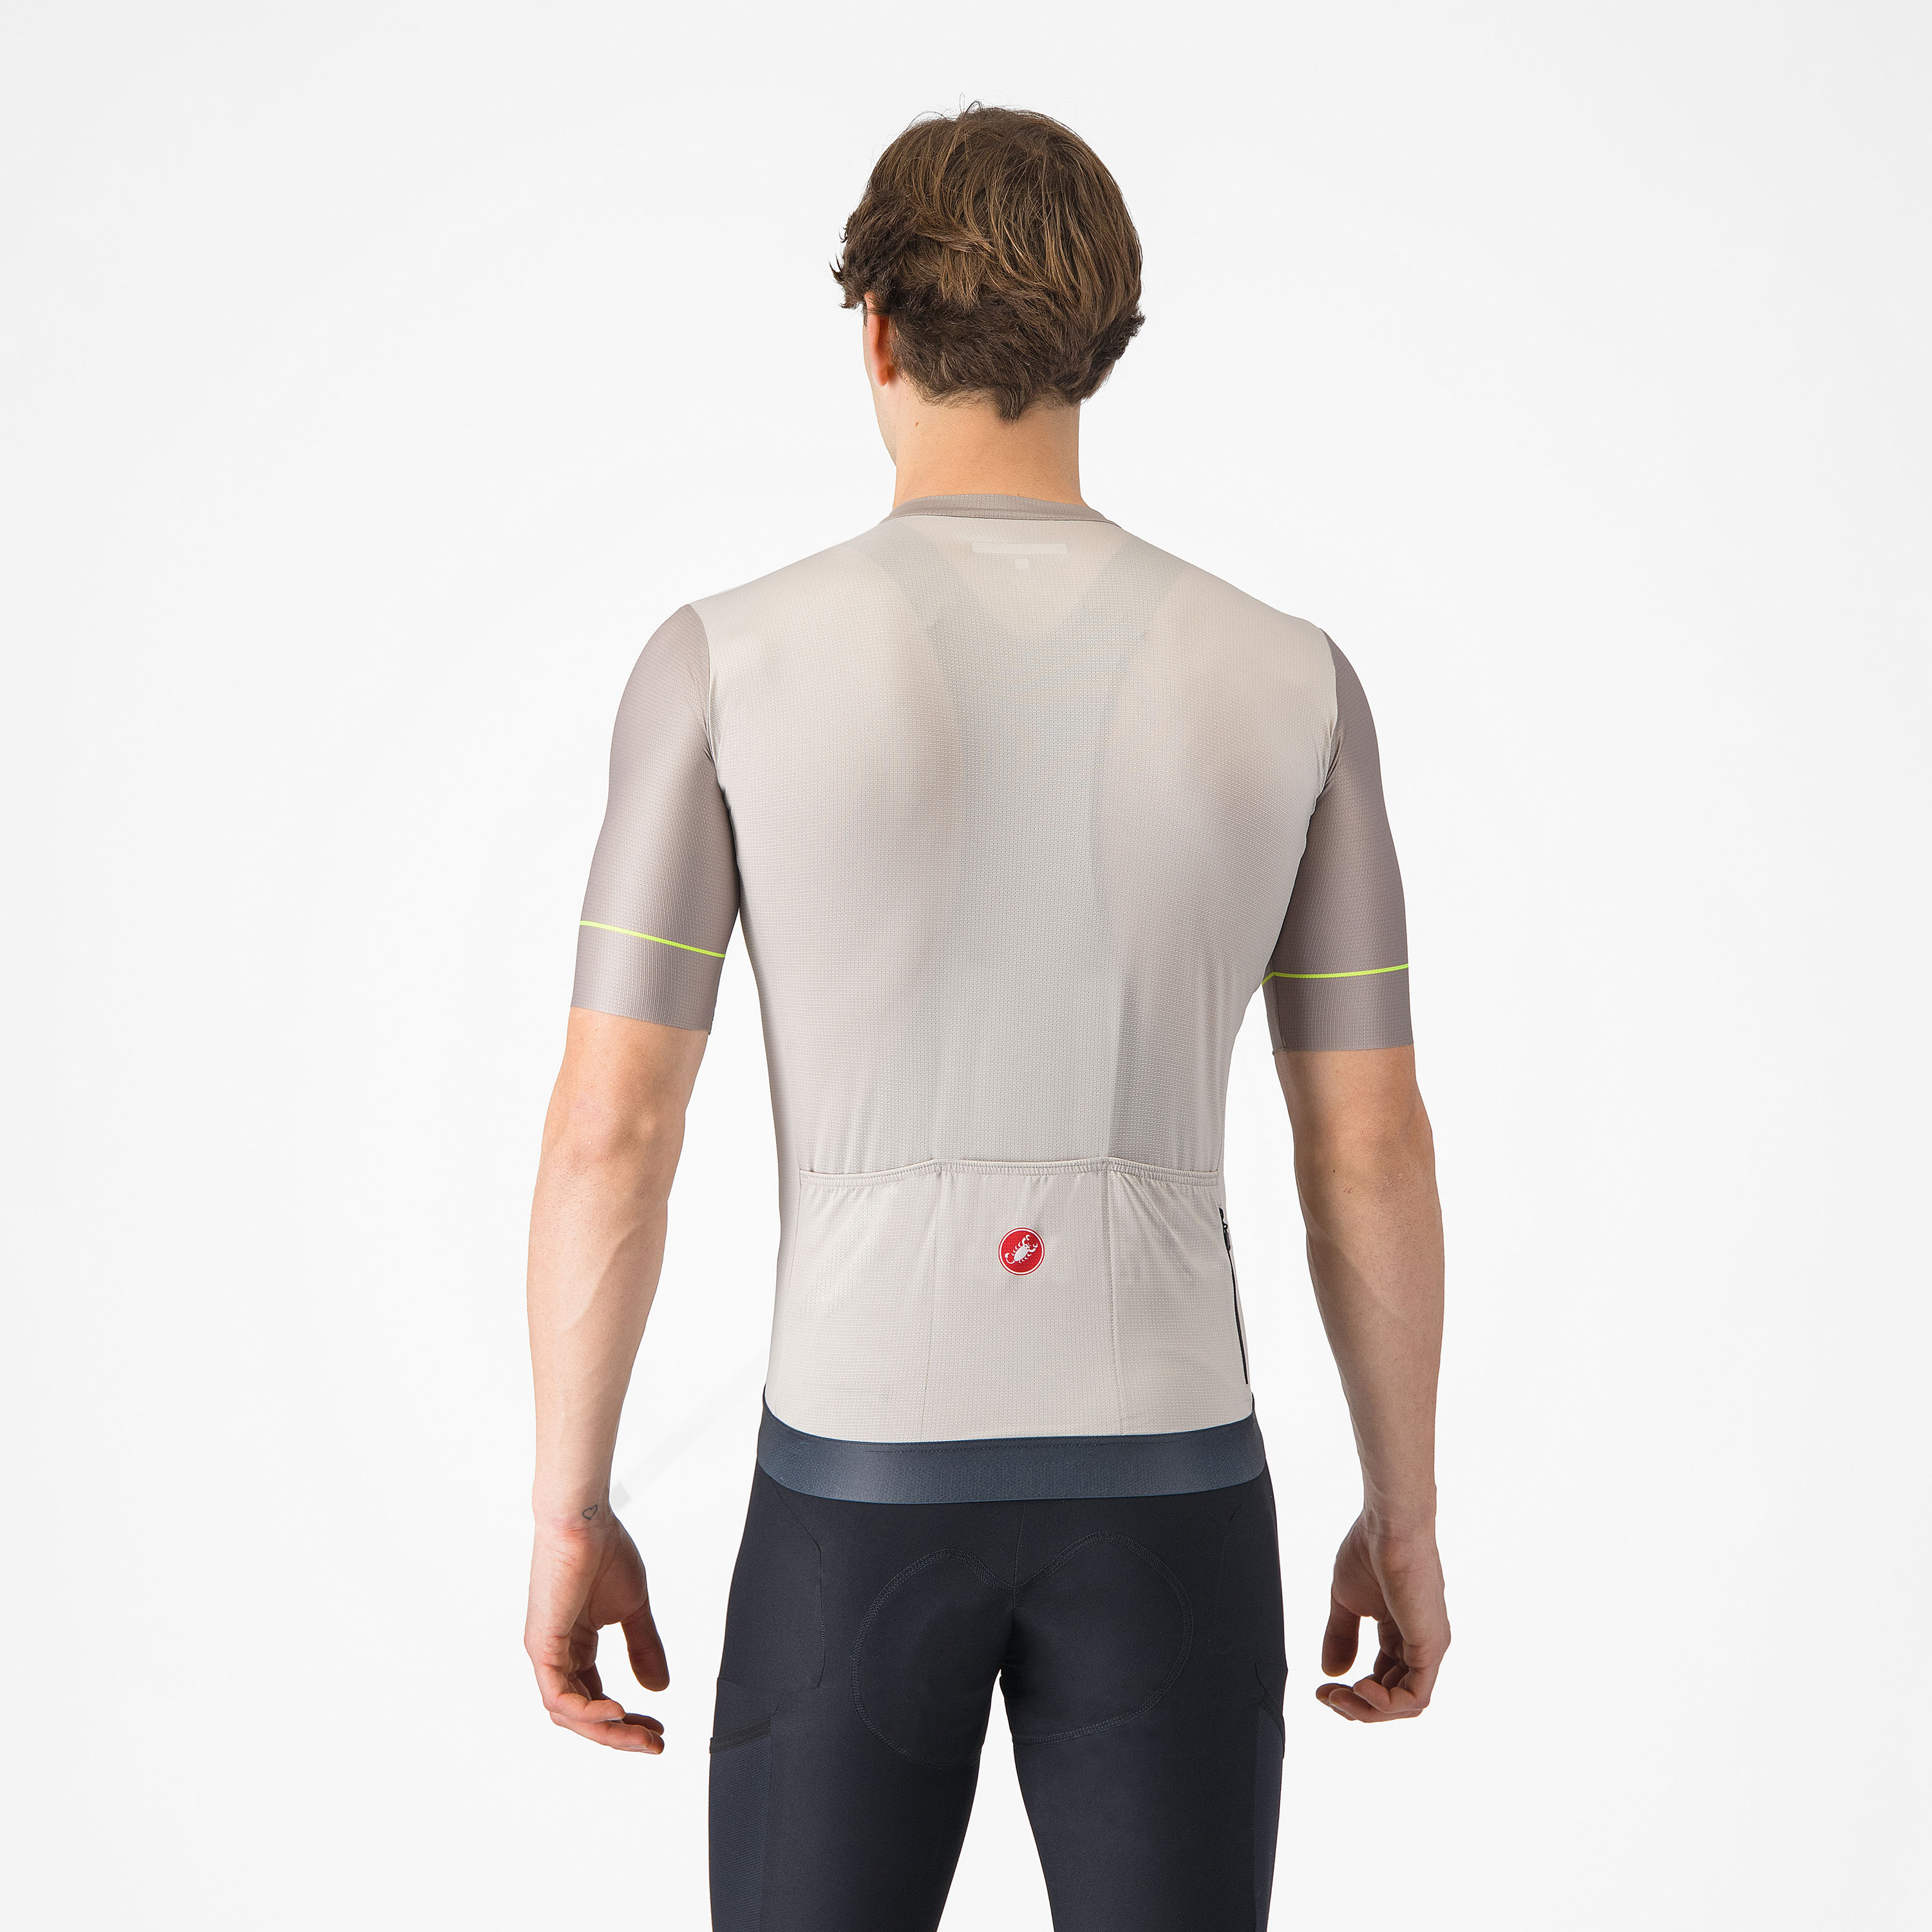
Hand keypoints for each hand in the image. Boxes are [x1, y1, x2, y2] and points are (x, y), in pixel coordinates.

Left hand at [524, 1507, 669, 1751]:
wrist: (584, 1520)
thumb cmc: (604, 1551)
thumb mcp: (632, 1609)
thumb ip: (644, 1648)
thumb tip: (658, 1688)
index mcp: (576, 1646)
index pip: (596, 1698)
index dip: (626, 1720)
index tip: (658, 1727)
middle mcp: (557, 1655)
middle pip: (584, 1714)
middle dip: (621, 1735)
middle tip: (654, 1743)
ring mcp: (547, 1653)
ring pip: (571, 1714)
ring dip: (608, 1731)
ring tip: (642, 1735)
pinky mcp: (542, 1647)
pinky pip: (559, 1697)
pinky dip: (588, 1712)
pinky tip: (617, 1712)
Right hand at [1315, 1515, 1448, 1721]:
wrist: (1388, 1525)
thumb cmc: (1369, 1550)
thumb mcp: (1346, 1602)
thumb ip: (1341, 1638)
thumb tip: (1331, 1674)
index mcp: (1400, 1633)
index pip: (1382, 1680)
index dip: (1351, 1693)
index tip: (1321, 1689)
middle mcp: (1418, 1645)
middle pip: (1392, 1698)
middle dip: (1356, 1707)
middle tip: (1326, 1697)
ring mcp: (1428, 1647)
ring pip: (1405, 1704)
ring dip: (1368, 1710)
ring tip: (1339, 1696)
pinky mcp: (1431, 1646)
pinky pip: (1415, 1696)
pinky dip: (1386, 1704)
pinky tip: (1359, 1689)